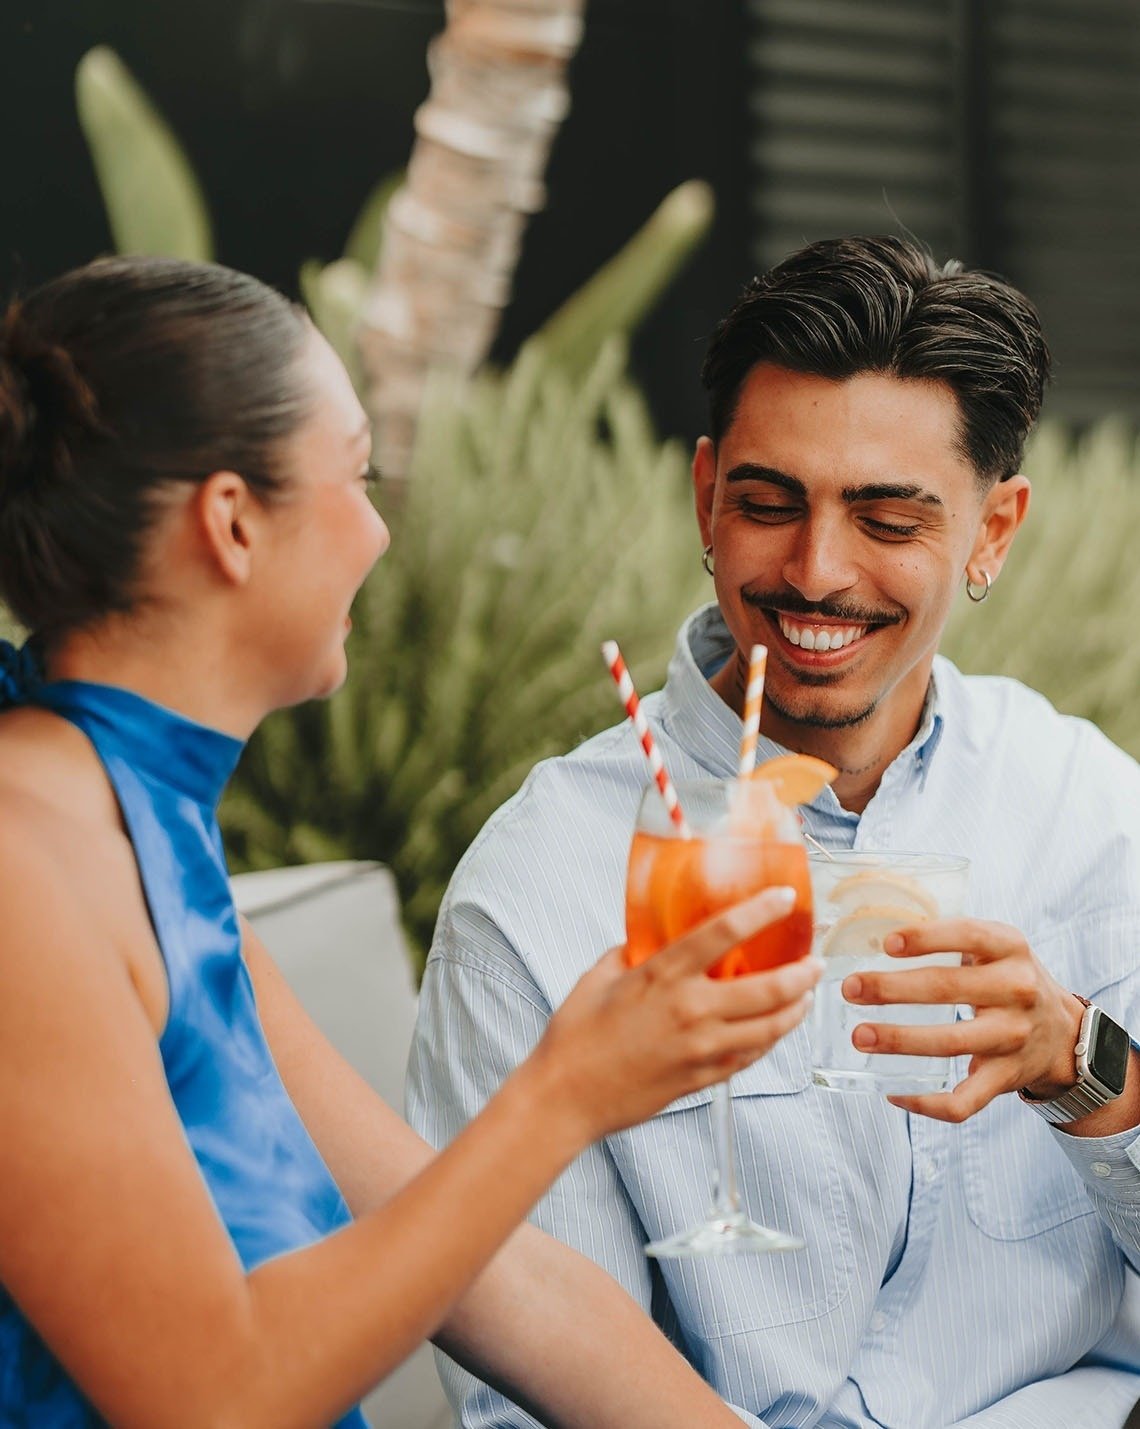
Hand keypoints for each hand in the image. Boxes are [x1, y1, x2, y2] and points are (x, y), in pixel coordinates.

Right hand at [535, 887, 821, 1142]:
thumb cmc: (576, 1036)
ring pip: (771, 1027)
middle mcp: (690, 1010)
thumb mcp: (600, 975)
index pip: (724, 932)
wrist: (566, 1097)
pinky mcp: (704, 1078)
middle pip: (768, 987)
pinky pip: (751, 1056)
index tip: (785, 897)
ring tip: (806, 994)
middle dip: (802, 972)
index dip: (762, 910)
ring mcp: (701, 1048)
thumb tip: (655, 935)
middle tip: (815, 961)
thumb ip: (635, 952)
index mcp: (662, 975)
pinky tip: (775, 1028)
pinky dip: (770, 1039)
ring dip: (796, 1008)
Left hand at [841, 917, 1084, 1121]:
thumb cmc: (1009, 979)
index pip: (969, 935)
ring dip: (900, 1040)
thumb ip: (951, 936)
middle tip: (850, 988)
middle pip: (947, 988)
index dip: (927, 938)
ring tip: (860, 1035)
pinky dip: (927, 1105)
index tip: (887, 943)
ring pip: (950, 1043)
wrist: (1063, 1034)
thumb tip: (876, 928)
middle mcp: (1017, 991)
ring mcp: (1012, 1038)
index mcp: (1010, 948)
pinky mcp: (1005, 1078)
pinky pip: (964, 1101)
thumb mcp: (996, 945)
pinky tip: (894, 1095)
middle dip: (892, 989)